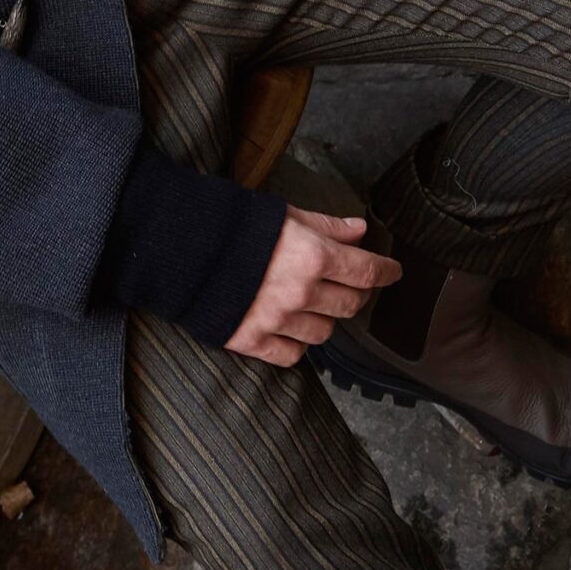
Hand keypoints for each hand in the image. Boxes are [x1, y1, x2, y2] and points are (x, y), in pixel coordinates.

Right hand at [225, 205, 401, 365]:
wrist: (178, 247)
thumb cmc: (232, 225)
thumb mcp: (284, 214)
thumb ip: (326, 226)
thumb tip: (359, 231)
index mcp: (313, 256)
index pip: (366, 271)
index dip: (385, 272)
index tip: (393, 272)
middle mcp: (301, 293)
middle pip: (349, 304)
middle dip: (356, 293)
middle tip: (350, 284)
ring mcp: (277, 321)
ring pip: (324, 332)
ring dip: (325, 318)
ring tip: (313, 304)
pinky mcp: (252, 341)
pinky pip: (292, 355)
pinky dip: (297, 344)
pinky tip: (291, 329)